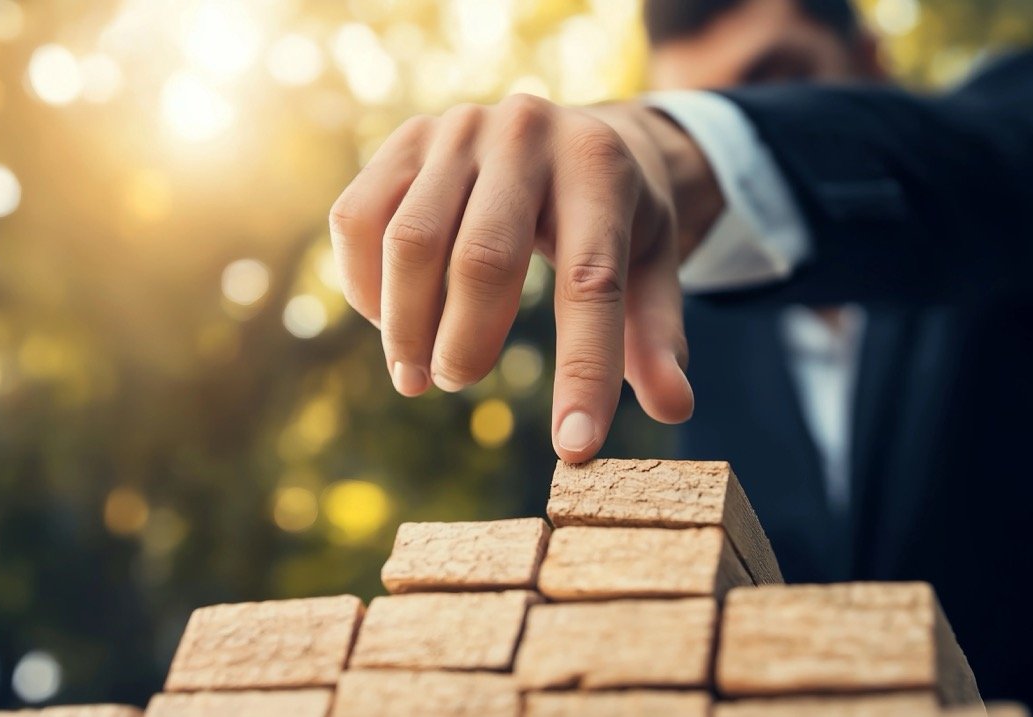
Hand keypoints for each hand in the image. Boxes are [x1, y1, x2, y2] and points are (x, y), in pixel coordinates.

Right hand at [329, 94, 719, 461]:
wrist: (566, 132)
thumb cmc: (613, 214)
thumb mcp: (651, 265)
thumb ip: (657, 335)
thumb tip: (674, 409)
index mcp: (601, 168)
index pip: (592, 283)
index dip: (584, 372)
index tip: (574, 448)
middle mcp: (528, 134)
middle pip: (483, 260)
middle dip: (466, 343)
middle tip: (458, 382)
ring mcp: (458, 129)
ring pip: (410, 241)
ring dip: (405, 326)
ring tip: (417, 375)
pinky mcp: (405, 139)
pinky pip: (358, 218)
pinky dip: (364, 286)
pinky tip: (388, 322)